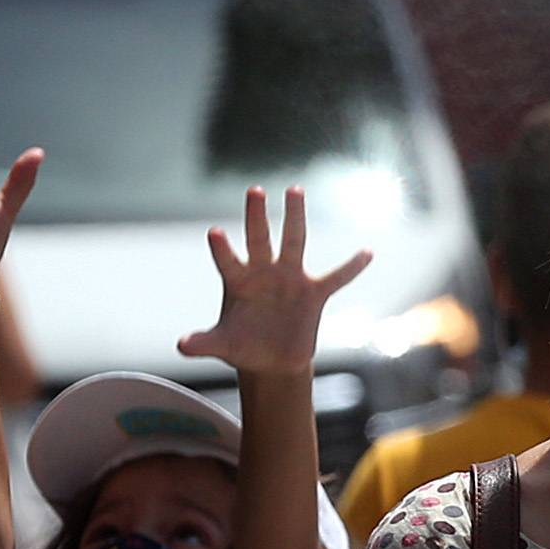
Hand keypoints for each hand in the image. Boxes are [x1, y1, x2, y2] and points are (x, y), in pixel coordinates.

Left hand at [178, 187, 372, 379]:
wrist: (272, 359)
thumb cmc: (242, 346)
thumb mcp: (223, 345)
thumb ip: (203, 343)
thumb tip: (181, 345)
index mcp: (239, 282)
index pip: (228, 262)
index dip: (222, 250)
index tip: (214, 232)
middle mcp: (264, 273)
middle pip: (260, 238)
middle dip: (256, 216)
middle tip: (254, 190)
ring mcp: (290, 278)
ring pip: (293, 241)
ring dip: (294, 217)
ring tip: (294, 190)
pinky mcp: (314, 292)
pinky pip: (337, 277)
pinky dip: (352, 267)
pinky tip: (367, 252)